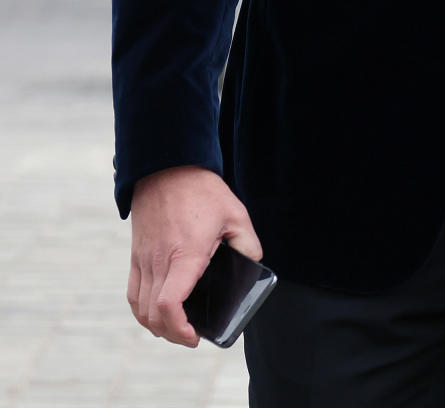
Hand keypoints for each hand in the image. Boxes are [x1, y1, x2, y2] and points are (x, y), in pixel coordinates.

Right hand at [128, 165, 262, 346]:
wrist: (166, 166)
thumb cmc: (201, 190)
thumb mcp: (235, 214)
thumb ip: (248, 244)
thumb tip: (254, 266)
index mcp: (185, 255)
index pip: (170, 305)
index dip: (180, 330)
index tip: (195, 336)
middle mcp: (159, 262)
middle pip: (154, 316)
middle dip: (172, 335)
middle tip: (192, 335)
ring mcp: (143, 260)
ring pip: (141, 309)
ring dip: (156, 327)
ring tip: (177, 328)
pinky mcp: (136, 255)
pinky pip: (132, 294)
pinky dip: (142, 311)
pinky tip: (156, 314)